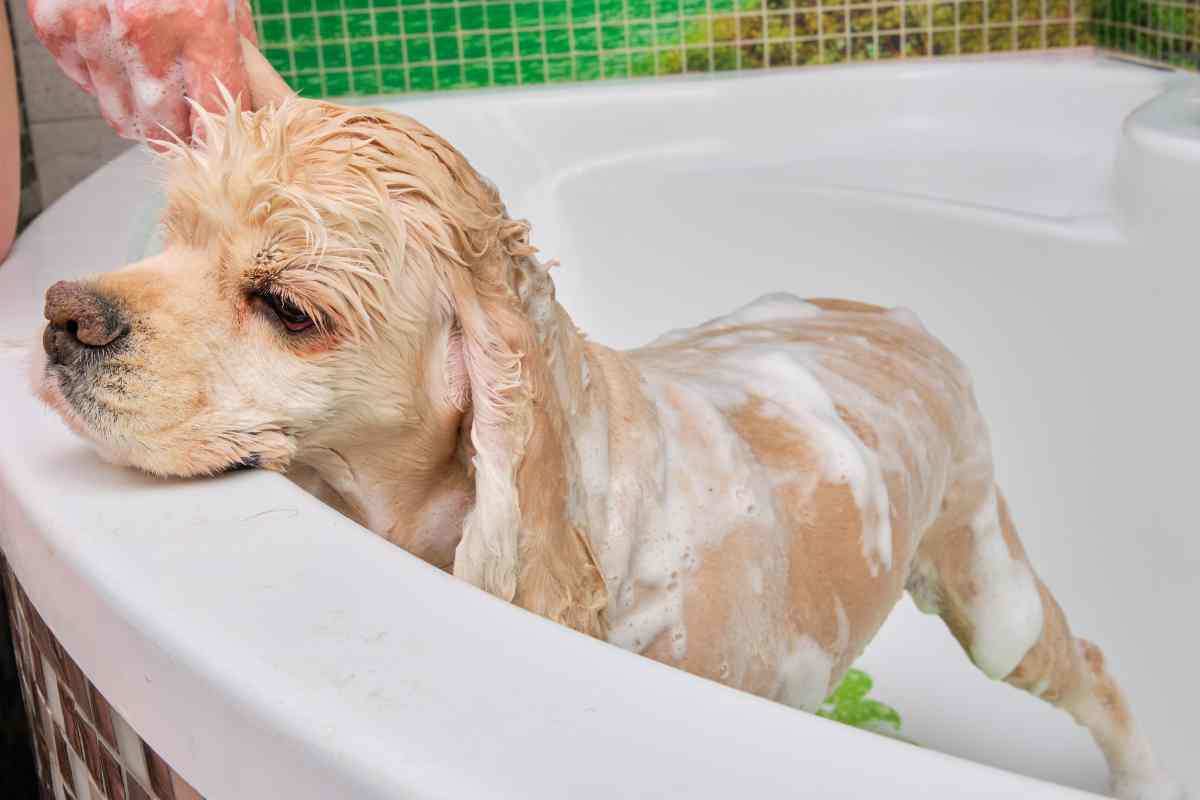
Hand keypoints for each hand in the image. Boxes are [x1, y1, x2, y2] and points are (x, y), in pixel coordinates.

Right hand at [27, 0, 258, 140]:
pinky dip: (103, 82)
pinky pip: (84, 82)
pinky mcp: (55, 21)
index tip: (218, 148)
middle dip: (178, 135)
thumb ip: (234, 54)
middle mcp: (143, 31)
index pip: (213, 116)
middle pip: (162, 126)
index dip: (216, 139)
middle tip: (185, 130)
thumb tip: (242, 107)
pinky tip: (121, 61)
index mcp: (198, 26)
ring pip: (119, 114)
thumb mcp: (225, 5)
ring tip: (153, 95)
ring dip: (139, 114)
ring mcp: (94, 26)